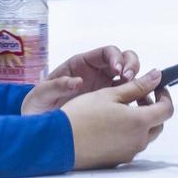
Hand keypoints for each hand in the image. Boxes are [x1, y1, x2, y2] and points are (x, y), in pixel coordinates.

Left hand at [20, 46, 140, 113]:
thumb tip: (75, 82)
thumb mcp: (42, 93)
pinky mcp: (110, 102)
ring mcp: (106, 87)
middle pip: (124, 59)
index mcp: (82, 64)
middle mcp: (97, 72)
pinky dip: (138, 98)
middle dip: (131, 65)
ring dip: (138, 82)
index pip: (106, 53)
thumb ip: (57, 85)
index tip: (118, 71)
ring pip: (130, 76)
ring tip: (138, 95)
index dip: (116, 58)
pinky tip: (136, 108)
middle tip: (129, 79)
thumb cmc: (40, 104)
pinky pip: (129, 96)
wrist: (41, 124)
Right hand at [60, 70, 172, 168]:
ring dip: (139, 121)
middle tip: (136, 96)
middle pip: (158, 124)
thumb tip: (156, 76)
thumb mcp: (109, 94)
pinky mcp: (119, 159)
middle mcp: (139, 140)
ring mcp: (129, 152)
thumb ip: (137, 86)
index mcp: (139, 121)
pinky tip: (108, 125)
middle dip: (151, 108)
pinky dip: (127, 133)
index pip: (167, 109)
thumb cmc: (82, 114)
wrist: (60, 141)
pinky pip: (130, 144)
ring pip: (144, 135)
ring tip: (118, 109)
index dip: (165, 96)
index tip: (156, 87)